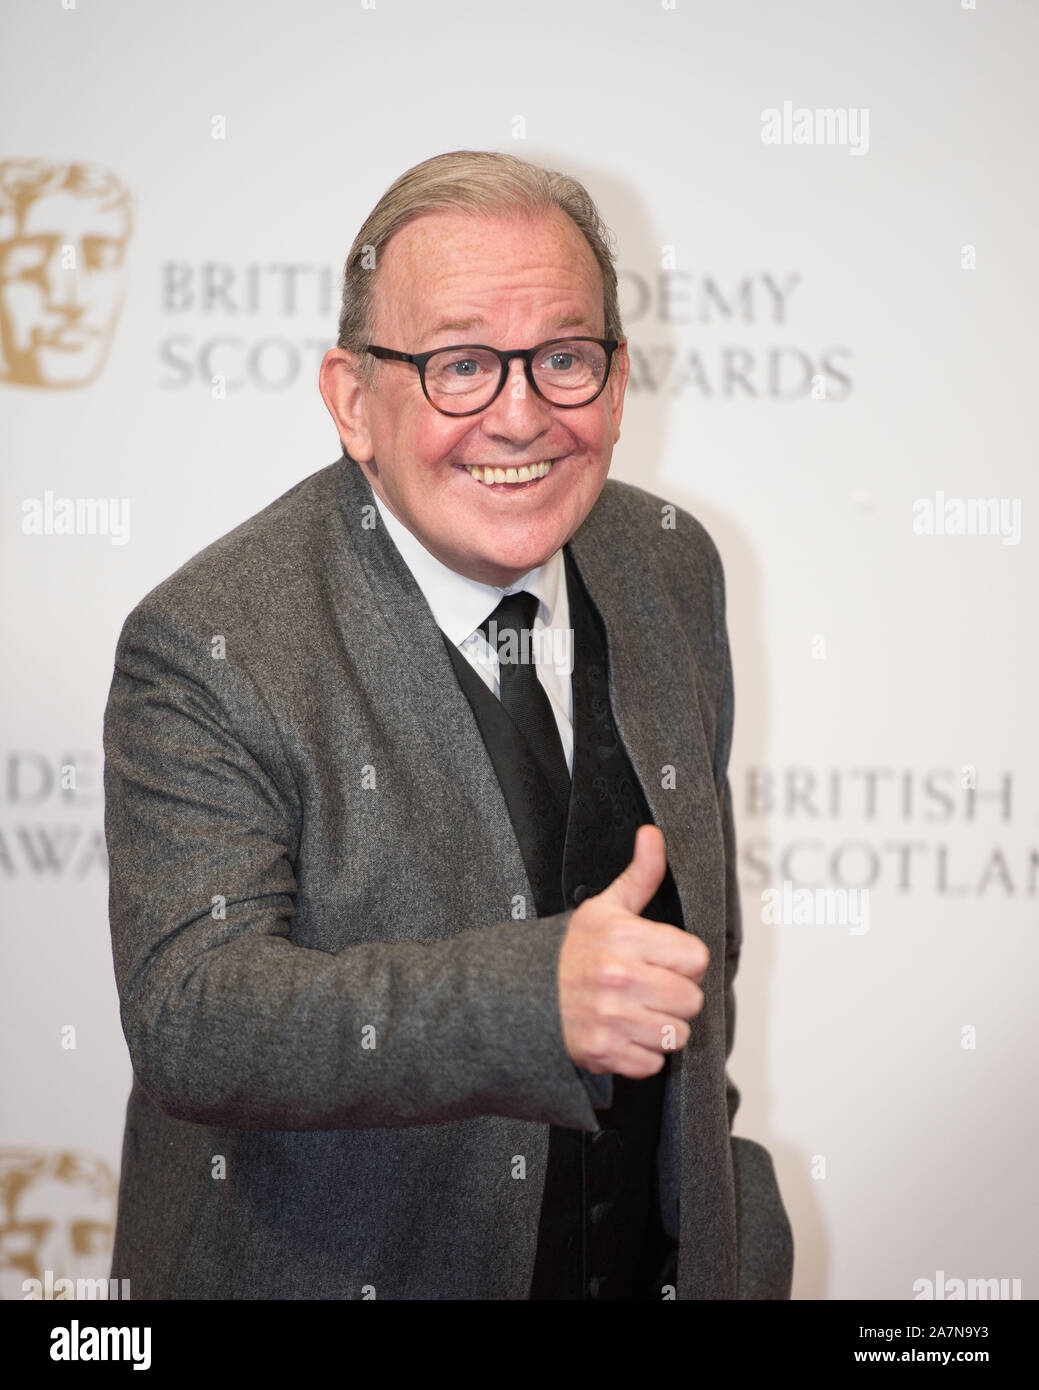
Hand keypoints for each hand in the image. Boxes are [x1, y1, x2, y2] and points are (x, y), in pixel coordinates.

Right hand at [558, 825, 708, 1077]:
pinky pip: (652, 1062)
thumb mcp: (604, 907)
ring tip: (637, 1012)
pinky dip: (641, 1054)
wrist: (518, 992)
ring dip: (661, 1027)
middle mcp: (620, 978)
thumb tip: (653, 837)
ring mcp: (611, 1017)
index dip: (684, 961)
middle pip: (691, 999)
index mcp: (625, 938)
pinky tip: (623, 1033)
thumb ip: (640, 874)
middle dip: (675, 996)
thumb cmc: (566, 951)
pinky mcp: (603, 1051)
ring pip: (677, 1034)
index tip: (664, 962)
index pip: (696, 958)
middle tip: (650, 989)